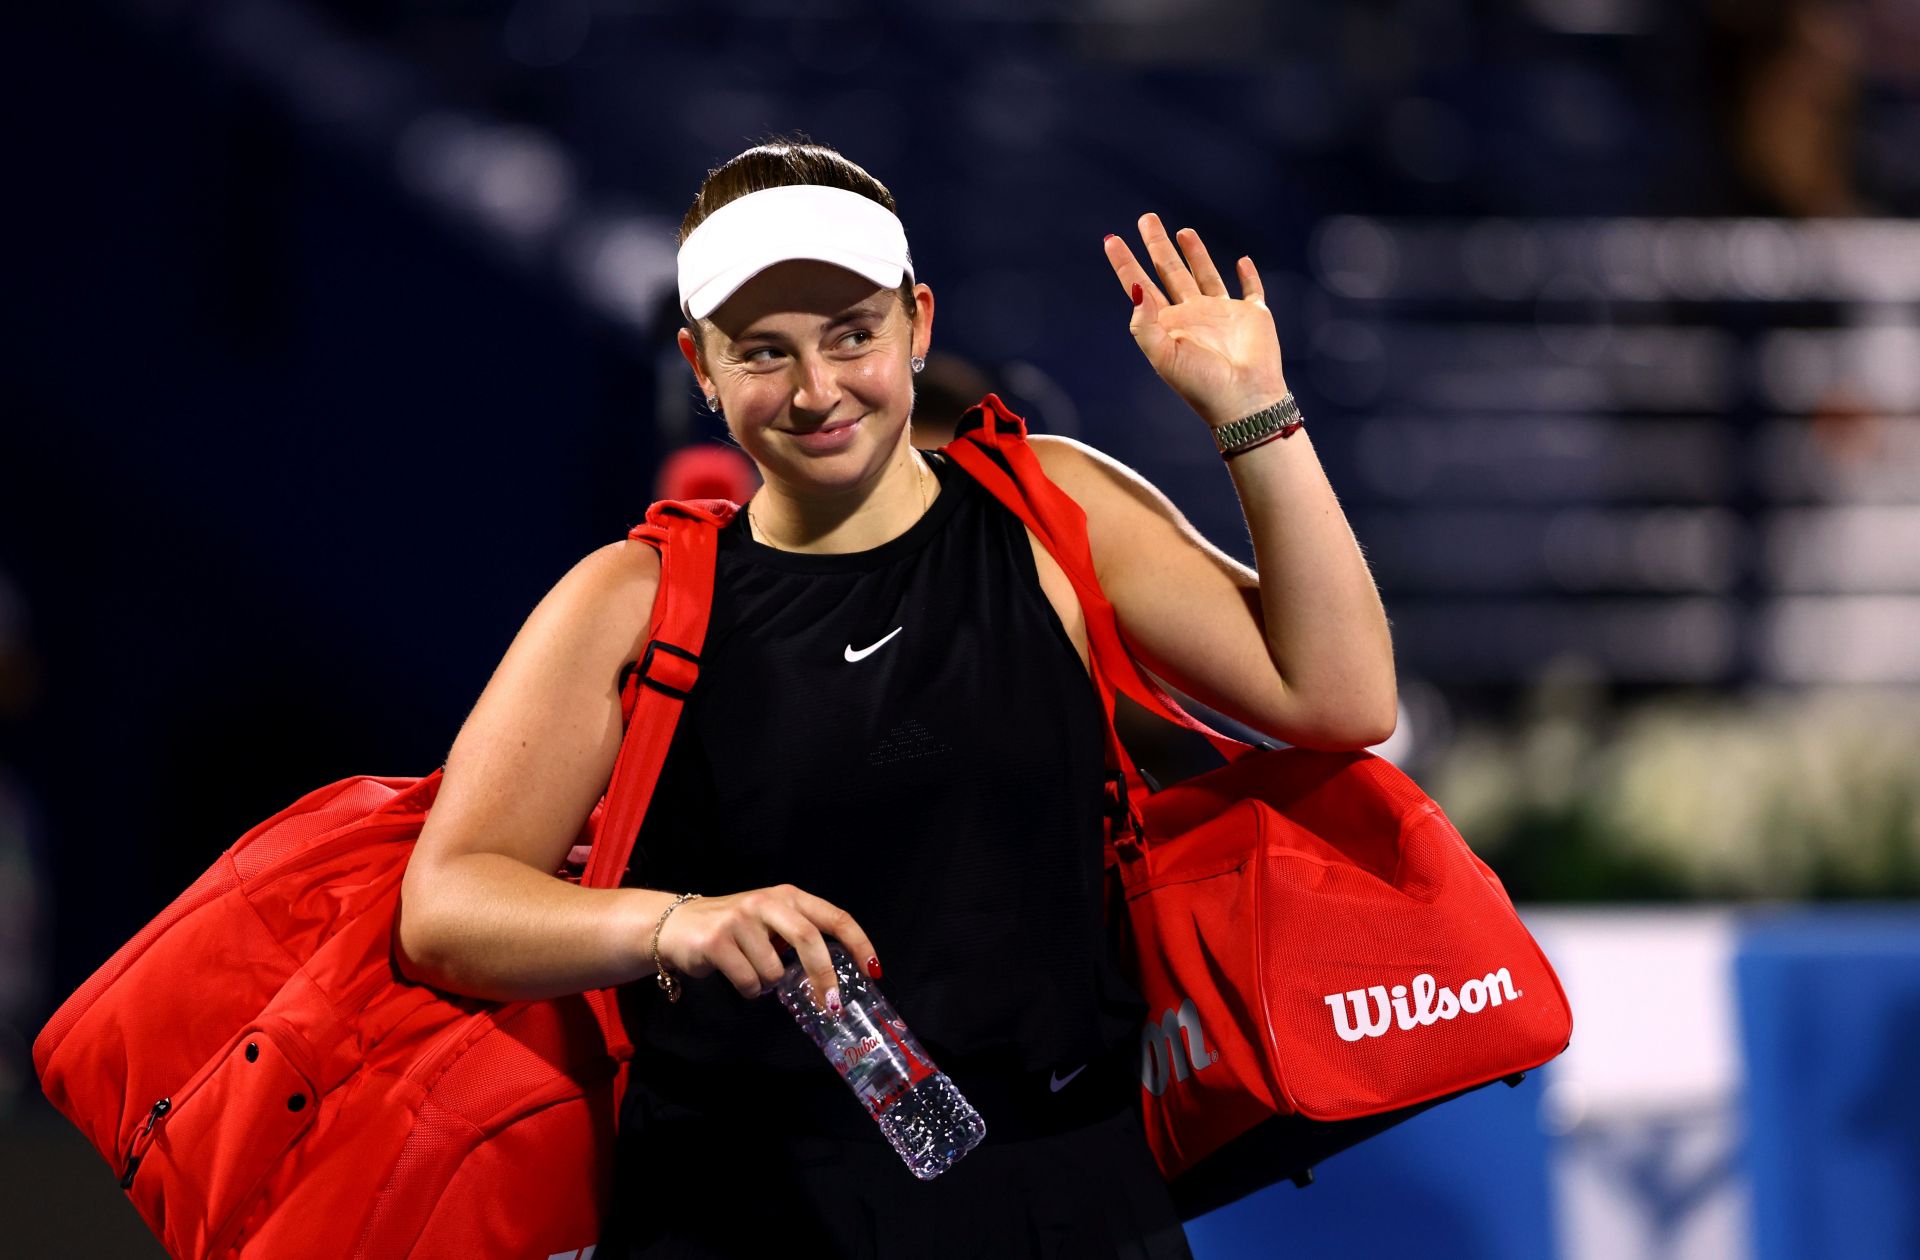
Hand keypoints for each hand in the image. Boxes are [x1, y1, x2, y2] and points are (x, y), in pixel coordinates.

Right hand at [652, 883, 878, 1011]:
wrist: (677, 925)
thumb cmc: (734, 929)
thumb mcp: (771, 922)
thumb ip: (799, 938)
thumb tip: (833, 980)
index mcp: (788, 896)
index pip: (835, 917)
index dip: (859, 944)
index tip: (873, 971)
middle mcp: (767, 902)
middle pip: (809, 940)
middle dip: (824, 977)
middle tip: (832, 1004)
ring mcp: (741, 920)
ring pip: (775, 971)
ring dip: (770, 984)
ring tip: (752, 971)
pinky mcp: (718, 941)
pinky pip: (750, 982)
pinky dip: (750, 989)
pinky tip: (736, 975)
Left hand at [1103, 214, 1289, 428]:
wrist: (1243, 402)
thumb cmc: (1201, 384)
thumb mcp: (1163, 356)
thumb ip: (1145, 322)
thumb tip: (1135, 287)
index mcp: (1167, 324)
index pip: (1141, 285)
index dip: (1125, 263)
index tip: (1110, 238)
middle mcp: (1192, 315)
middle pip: (1170, 272)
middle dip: (1157, 245)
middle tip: (1146, 218)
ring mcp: (1222, 315)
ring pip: (1205, 275)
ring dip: (1194, 253)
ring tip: (1182, 231)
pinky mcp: (1251, 317)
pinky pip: (1250, 290)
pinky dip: (1247, 275)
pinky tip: (1241, 261)